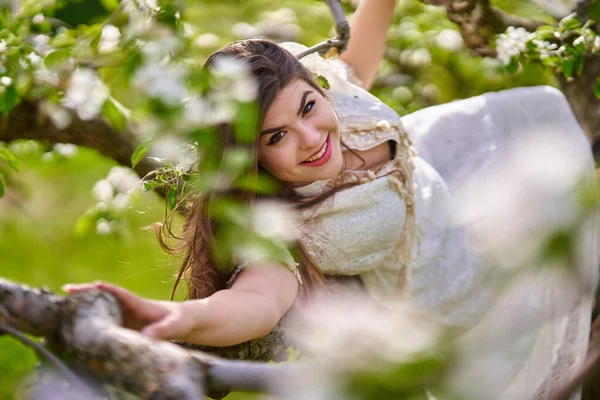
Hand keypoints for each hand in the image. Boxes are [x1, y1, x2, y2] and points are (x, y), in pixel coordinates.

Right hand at [63, 282, 193, 339]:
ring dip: (84, 305)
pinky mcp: (125, 326)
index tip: (94, 284)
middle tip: (66, 289)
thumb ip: (165, 330)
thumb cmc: (181, 320)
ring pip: (102, 307)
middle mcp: (130, 307)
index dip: (108, 289)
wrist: (184, 321)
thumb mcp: (176, 325)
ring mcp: (126, 315)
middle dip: (87, 293)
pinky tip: (76, 323)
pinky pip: (106, 321)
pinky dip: (91, 320)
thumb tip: (147, 336)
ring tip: (62, 304)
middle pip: (105, 297)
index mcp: (140, 304)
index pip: (122, 294)